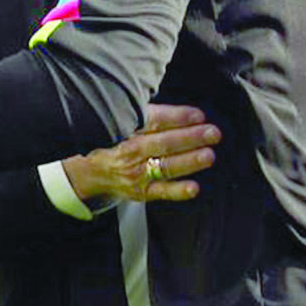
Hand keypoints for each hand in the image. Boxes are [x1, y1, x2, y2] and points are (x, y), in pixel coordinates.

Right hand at [63, 104, 220, 202]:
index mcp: (128, 129)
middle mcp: (131, 151)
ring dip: (188, 161)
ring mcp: (136, 173)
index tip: (198, 115)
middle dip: (190, 137)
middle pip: (163, 143)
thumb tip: (192, 114)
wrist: (94, 172)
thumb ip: (154, 116)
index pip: (154, 121)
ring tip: (207, 155)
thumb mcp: (128, 123)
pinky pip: (161, 191)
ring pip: (165, 166)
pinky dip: (178, 191)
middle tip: (212, 133)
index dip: (177, 117)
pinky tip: (193, 188)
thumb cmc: (118, 142)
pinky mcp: (141, 191)